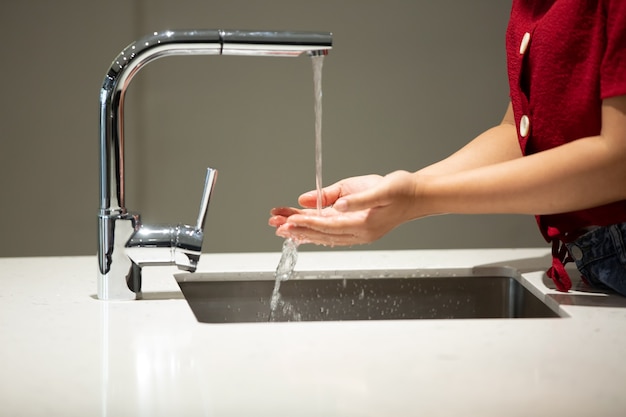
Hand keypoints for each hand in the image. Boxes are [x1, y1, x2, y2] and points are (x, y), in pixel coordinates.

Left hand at [269, 171, 421, 245]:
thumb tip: (331, 204)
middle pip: (322, 233)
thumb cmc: (402, 190)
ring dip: (301, 229)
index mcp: (364, 225)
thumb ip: (354, 198)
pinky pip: (329, 231)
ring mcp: (357, 232)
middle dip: (297, 229)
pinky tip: (299, 225)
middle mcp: (359, 233)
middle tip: (275, 224)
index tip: (290, 219)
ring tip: (279, 224)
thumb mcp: (380, 189)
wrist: (419, 196)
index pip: (329, 226)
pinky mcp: (356, 227)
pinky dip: (312, 228)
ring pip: (323, 234)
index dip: (308, 222)